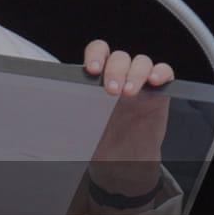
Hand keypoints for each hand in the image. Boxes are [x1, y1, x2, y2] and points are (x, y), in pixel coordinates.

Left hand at [83, 40, 173, 198]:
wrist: (123, 162)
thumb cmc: (100, 141)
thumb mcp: (81, 126)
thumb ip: (70, 114)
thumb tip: (49, 117)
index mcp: (99, 78)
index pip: (98, 52)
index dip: (96, 56)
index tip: (92, 70)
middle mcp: (120, 76)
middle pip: (120, 57)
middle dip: (115, 70)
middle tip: (112, 91)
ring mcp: (140, 82)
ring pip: (141, 61)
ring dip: (136, 74)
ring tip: (130, 94)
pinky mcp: (159, 93)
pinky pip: (165, 72)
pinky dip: (161, 73)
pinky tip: (154, 82)